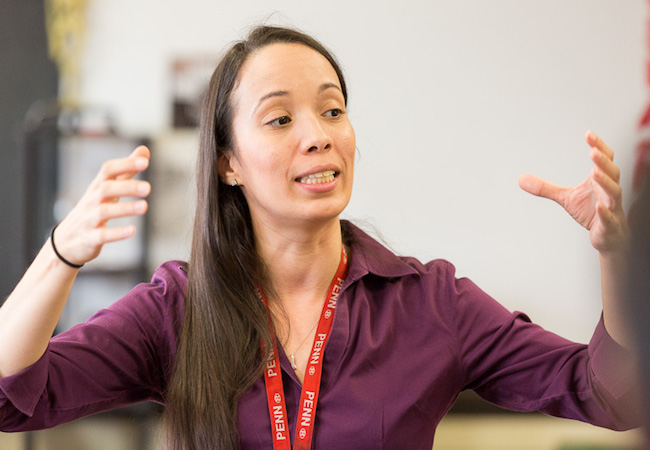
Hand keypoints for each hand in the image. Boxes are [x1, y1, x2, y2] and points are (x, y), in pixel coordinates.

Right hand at [52, 145, 151, 265]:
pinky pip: (102, 235)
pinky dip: (117, 233)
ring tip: (144, 207)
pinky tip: (132, 230)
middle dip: (127, 187)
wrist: (65, 242)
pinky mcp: (90, 239)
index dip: (125, 164)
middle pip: (106, 189)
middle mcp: (91, 201)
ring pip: (104, 211)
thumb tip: (144, 150)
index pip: (107, 170)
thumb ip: (126, 171)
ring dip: (125, 209)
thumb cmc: (92, 210)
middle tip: (148, 188)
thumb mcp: (106, 189)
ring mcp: (89, 220)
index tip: (145, 161)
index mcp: (97, 187)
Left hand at [518, 131, 627, 253]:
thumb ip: (546, 188)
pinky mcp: (610, 224)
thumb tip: (520, 179)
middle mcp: (609, 190)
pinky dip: (605, 212)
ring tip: (594, 172)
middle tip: (592, 151)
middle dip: (602, 162)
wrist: (608, 236)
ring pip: (613, 192)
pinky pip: (610, 217)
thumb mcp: (566, 198)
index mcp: (601, 180)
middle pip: (612, 172)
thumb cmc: (592, 211)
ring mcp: (613, 207)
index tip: (588, 134)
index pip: (604, 159)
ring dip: (605, 182)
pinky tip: (600, 207)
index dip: (598, 146)